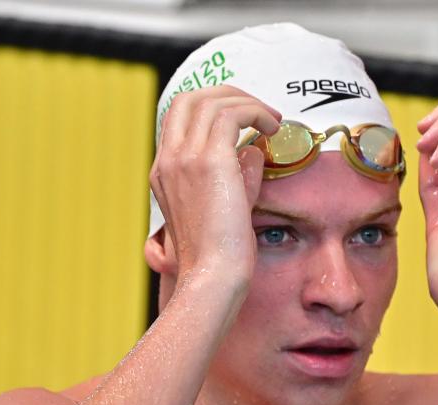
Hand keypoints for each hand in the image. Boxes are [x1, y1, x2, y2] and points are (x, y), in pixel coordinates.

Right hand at [150, 86, 280, 283]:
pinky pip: (232, 113)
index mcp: (164, 172)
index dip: (211, 107)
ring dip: (248, 102)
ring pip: (212, 101)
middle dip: (228, 94)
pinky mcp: (210, 160)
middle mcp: (169, 160)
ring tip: (273, 120)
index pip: (179, 118)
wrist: (213, 276)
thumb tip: (253, 151)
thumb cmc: (220, 256)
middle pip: (190, 99)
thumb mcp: (224, 208)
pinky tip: (274, 127)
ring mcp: (185, 157)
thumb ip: (235, 176)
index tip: (242, 117)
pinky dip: (256, 112)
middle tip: (259, 109)